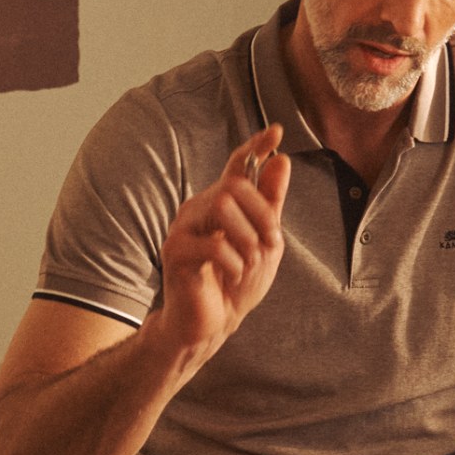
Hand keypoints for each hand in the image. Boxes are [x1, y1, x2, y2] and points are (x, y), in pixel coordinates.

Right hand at [149, 127, 289, 366]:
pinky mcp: (174, 253)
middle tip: (272, 243)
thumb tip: (280, 160)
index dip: (254, 145)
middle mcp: (198, 209)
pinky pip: (212, 244)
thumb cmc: (235, 283)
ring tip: (251, 261)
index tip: (276, 131)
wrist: (212, 324)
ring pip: (220, 206)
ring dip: (247, 236)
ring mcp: (183, 229)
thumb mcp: (266, 242)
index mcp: (221, 204)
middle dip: (261, 214)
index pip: (236, 166)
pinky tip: (233, 274)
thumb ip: (270, 204)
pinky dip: (233, 260)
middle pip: (233, 186)